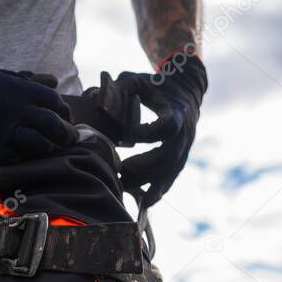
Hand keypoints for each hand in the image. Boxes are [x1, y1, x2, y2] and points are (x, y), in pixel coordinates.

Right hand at [0, 50, 77, 163]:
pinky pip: (17, 155)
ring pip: (39, 143)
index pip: (54, 102)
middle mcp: (16, 108)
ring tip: (50, 150)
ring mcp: (4, 129)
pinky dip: (26, 156)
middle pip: (53, 124)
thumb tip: (52, 81)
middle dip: (66, 134)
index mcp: (19, 89)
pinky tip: (27, 155)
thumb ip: (27, 80)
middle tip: (69, 139)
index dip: (63, 112)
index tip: (65, 119)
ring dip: (48, 148)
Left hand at [117, 56, 207, 205]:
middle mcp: (185, 132)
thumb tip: (95, 101)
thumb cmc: (156, 83)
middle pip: (169, 157)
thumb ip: (119, 88)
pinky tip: (145, 202)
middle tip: (121, 171)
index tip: (128, 135)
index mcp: (177, 111)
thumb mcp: (138, 79)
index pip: (167, 127)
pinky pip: (172, 177)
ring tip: (124, 185)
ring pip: (170, 172)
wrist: (186, 87)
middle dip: (145, 168)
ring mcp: (185, 147)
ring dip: (148, 182)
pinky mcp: (181, 157)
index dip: (148, 133)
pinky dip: (159, 190)